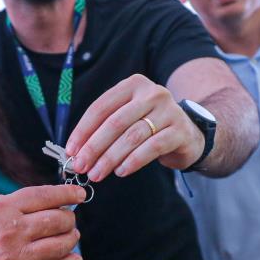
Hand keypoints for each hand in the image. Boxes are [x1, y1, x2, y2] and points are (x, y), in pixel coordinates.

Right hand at [0, 184, 84, 259]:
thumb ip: (24, 202)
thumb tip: (61, 200)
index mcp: (4, 208)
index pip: (44, 196)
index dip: (67, 194)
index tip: (80, 194)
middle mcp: (10, 231)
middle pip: (56, 220)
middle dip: (70, 218)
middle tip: (70, 218)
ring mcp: (14, 256)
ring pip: (58, 245)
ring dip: (71, 238)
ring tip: (71, 235)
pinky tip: (75, 258)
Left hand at [65, 74, 204, 180]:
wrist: (188, 133)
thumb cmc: (149, 126)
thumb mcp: (127, 117)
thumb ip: (104, 127)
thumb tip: (76, 151)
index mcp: (133, 85)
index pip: (101, 107)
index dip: (83, 130)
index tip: (71, 150)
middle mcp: (152, 93)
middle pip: (115, 123)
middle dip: (94, 147)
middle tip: (81, 166)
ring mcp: (168, 110)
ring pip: (131, 137)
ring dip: (110, 158)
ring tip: (97, 173)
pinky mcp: (179, 130)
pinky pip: (152, 147)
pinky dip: (133, 161)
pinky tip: (121, 171)